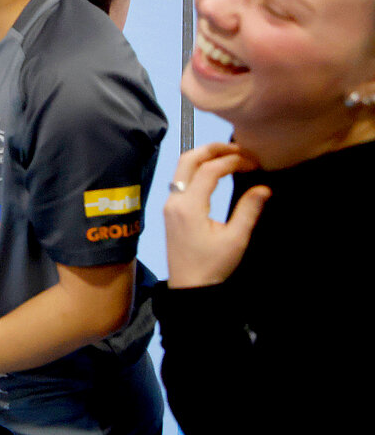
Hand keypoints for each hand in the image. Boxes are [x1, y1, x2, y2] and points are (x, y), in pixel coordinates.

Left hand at [163, 142, 269, 287]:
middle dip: (214, 148)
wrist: (189, 287)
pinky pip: (181, 179)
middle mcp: (174, 200)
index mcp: (189, 206)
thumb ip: (249, 210)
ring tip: (231, 156)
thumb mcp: (236, 239)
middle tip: (240, 148)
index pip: (210, 170)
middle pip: (189, 159)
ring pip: (182, 167)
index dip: (234, 160)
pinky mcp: (171, 210)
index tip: (254, 162)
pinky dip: (198, 169)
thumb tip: (264, 187)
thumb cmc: (213, 266)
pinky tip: (217, 172)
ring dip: (205, 157)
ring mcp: (169, 204)